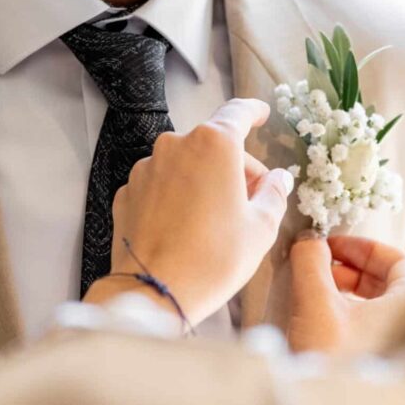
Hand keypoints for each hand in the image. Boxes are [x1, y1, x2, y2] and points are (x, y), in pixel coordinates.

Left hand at [85, 98, 292, 326]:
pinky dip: (175, 197)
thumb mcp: (260, 228)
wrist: (154, 292)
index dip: (253, 111)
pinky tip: (184, 229)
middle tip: (250, 202)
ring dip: (202, 181)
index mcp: (214, 144)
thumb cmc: (214, 258)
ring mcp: (146, 168)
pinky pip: (160, 185)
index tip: (261, 114)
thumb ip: (273, 194)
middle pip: (213, 144)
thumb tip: (278, 179)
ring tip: (214, 222)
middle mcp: (175, 145)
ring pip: (184, 164)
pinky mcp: (127, 192)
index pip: (238, 112)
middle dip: (234, 166)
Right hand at [289, 234, 404, 352]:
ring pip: (377, 306)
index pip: (402, 261)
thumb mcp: (315, 304)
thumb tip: (309, 239)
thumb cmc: (330, 362)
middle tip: (317, 265)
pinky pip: (369, 329)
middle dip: (349, 269)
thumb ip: (311, 262)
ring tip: (312, 291)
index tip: (332, 246)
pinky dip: (346, 316)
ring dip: (344, 292)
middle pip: (388, 283)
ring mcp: (398, 349)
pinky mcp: (380, 366)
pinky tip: (318, 320)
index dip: (364, 248)